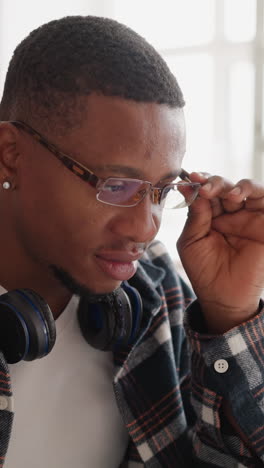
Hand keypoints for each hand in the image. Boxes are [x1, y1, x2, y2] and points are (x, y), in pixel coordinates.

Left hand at [177, 172, 263, 332]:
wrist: (223, 297)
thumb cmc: (203, 271)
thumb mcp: (191, 241)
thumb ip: (195, 216)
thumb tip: (193, 188)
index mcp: (210, 216)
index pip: (207, 191)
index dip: (200, 182)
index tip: (190, 178)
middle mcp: (230, 213)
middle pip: (225, 186)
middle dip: (215, 183)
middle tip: (205, 188)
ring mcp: (248, 218)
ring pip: (247, 188)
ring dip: (236, 185)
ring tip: (227, 194)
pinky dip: (254, 191)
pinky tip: (239, 195)